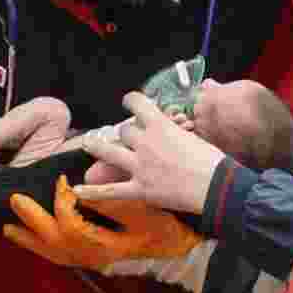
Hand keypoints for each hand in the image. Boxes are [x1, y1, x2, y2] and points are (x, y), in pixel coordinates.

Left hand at [3, 175, 202, 270]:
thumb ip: (113, 200)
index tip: (63, 182)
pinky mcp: (96, 261)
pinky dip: (45, 250)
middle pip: (55, 242)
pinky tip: (34, 243)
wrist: (184, 251)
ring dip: (31, 241)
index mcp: (107, 245)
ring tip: (9, 228)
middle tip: (15, 201)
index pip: (71, 225)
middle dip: (33, 220)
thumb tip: (83, 187)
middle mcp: (96, 257)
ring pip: (55, 254)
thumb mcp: (146, 210)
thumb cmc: (168, 227)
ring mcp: (94, 262)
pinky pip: (64, 259)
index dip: (61, 202)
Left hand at [74, 92, 224, 213]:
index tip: (129, 101)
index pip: (137, 104)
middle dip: (124, 133)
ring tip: (88, 144)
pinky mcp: (140, 189)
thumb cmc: (212, 160)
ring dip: (97, 147)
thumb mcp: (192, 136)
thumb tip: (173, 131)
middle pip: (125, 130)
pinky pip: (111, 191)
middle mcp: (146, 142)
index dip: (131, 100)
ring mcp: (140, 166)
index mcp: (160, 125)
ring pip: (109, 152)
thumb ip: (175, 132)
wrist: (215, 186)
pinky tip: (77, 190)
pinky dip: (93, 192)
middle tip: (125, 137)